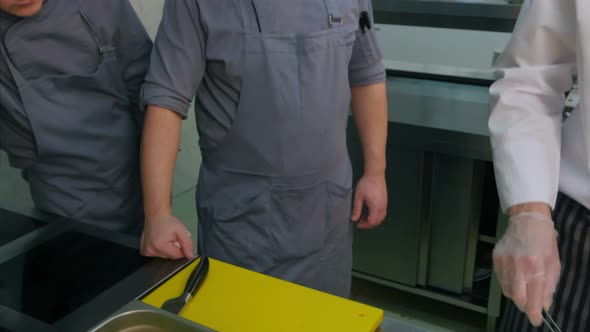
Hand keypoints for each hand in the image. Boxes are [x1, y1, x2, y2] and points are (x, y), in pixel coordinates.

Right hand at [141, 212, 194, 259]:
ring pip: (164, 256)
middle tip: (171, 237)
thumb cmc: (168, 221)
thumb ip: (188, 244)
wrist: (156, 215)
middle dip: (174, 248)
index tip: (178, 239)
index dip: (181, 248)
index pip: (177, 255)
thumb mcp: (182, 231)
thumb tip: (190, 256)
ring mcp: (146, 251)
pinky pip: (157, 254)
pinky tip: (159, 240)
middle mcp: (151, 250)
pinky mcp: (144, 251)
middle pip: (170, 256)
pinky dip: (160, 249)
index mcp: (160, 246)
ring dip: (167, 249)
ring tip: (165, 238)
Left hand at [351, 174, 386, 228]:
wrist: (375, 174)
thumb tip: (354, 219)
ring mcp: (385, 204)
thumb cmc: (366, 184)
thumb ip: (356, 209)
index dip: (364, 225)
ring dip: (373, 220)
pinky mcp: (385, 201)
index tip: (357, 224)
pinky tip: (370, 212)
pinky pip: (383, 213)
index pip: (371, 222)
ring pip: (381, 218)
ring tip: (364, 217)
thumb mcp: (358, 197)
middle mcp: (382, 207)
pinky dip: (376, 216)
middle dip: (368, 224)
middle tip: (360, 221)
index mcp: (375, 207)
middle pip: (377, 222)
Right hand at [493, 211, 559, 326]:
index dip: (534, 312)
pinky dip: (509, 285)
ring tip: (524, 289)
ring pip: (508, 290)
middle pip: (517, 297)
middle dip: (524, 306)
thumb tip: (544, 304)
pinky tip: (515, 279)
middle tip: (530, 307)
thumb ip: (549, 285)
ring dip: (517, 295)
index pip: (533, 296)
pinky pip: (500, 280)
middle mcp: (518, 265)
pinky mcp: (496, 258)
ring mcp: (504, 262)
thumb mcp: (554, 263)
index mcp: (536, 266)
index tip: (536, 320)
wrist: (527, 220)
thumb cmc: (544, 241)